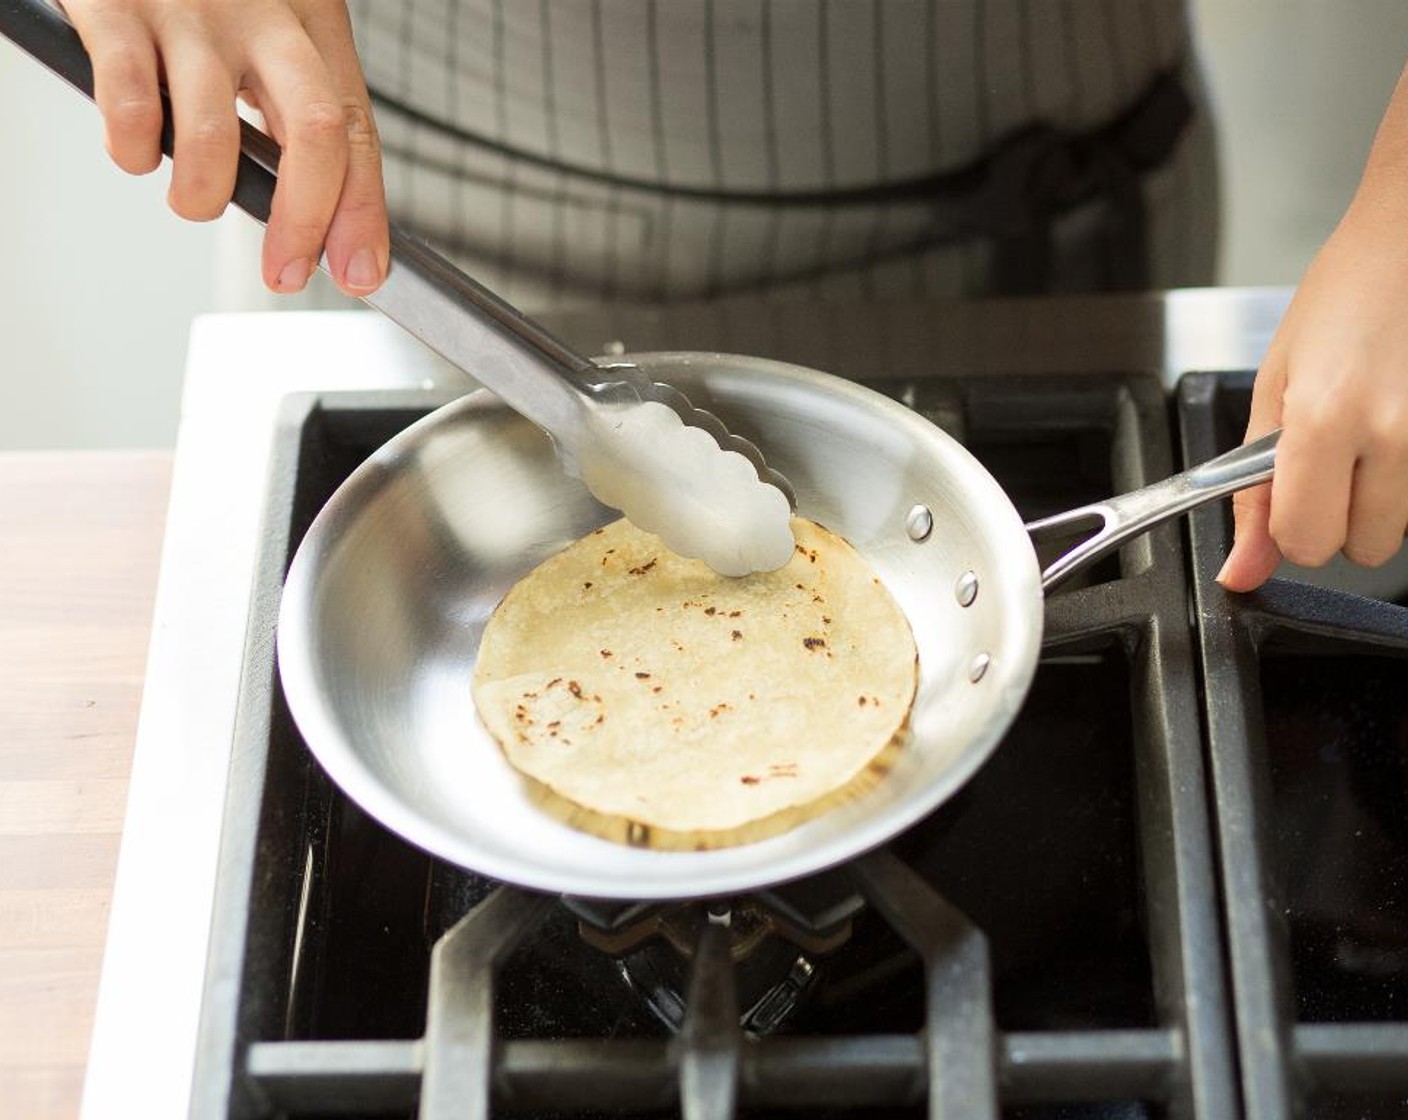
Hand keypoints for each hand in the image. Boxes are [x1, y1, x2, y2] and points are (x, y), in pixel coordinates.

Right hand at [62, 0, 387, 296]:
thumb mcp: (271, 28)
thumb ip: (295, 108)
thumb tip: (323, 216)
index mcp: (311, 21)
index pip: (357, 129)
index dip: (363, 212)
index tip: (358, 271)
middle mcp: (262, 12)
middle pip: (315, 133)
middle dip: (305, 222)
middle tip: (284, 271)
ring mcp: (190, 10)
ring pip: (215, 138)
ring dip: (203, 197)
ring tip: (192, 198)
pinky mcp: (117, 8)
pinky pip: (133, 108)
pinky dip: (133, 152)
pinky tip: (135, 148)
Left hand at [1218, 207, 1407, 590]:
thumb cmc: (1345, 295)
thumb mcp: (1274, 388)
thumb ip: (1255, 490)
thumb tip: (1243, 570)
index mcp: (1326, 419)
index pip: (1307, 541)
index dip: (1292, 527)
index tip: (1290, 494)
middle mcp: (1395, 432)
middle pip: (1365, 546)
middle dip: (1341, 515)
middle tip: (1336, 454)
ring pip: (1404, 525)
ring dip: (1382, 494)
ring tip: (1374, 424)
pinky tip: (1402, 418)